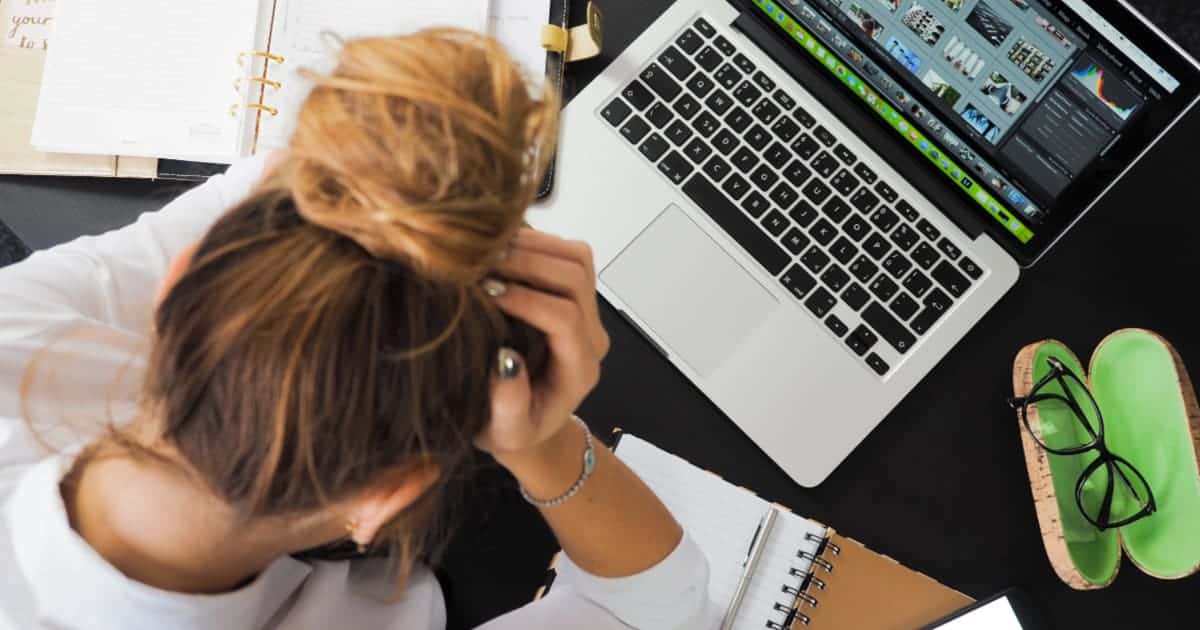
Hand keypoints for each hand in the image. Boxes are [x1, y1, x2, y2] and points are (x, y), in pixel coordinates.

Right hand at [474, 228, 609, 466]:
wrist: (530, 422)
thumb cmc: (514, 430)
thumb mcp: (505, 432)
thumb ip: (509, 405)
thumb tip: (506, 360)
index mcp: (579, 369)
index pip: (565, 318)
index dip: (527, 300)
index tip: (486, 292)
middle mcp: (591, 336)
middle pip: (576, 278)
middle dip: (529, 262)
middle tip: (481, 261)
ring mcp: (586, 311)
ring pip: (577, 257)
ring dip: (533, 245)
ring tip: (488, 250)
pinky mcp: (574, 294)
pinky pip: (566, 254)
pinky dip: (535, 241)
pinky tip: (498, 248)